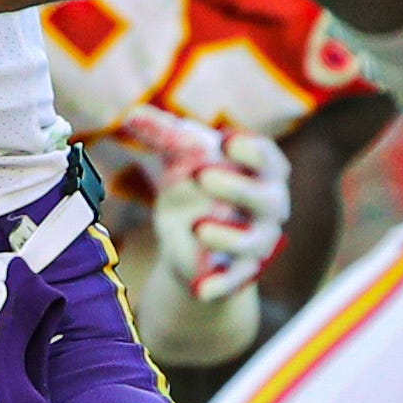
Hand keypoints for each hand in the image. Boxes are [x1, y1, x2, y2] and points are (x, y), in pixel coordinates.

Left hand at [115, 105, 291, 301]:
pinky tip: (199, 288)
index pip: (267, 157)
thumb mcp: (181, 157)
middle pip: (267, 199)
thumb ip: (162, 135)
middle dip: (238, 188)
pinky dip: (221, 285)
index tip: (224, 141)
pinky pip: (237, 281)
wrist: (191, 234)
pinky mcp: (242, 272)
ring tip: (198, 228)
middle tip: (203, 176)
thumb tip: (132, 114)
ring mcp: (259, 240)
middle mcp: (270, 204)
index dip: (250, 150)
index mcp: (262, 169)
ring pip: (255, 242)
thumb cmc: (195, 182)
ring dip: (229, 236)